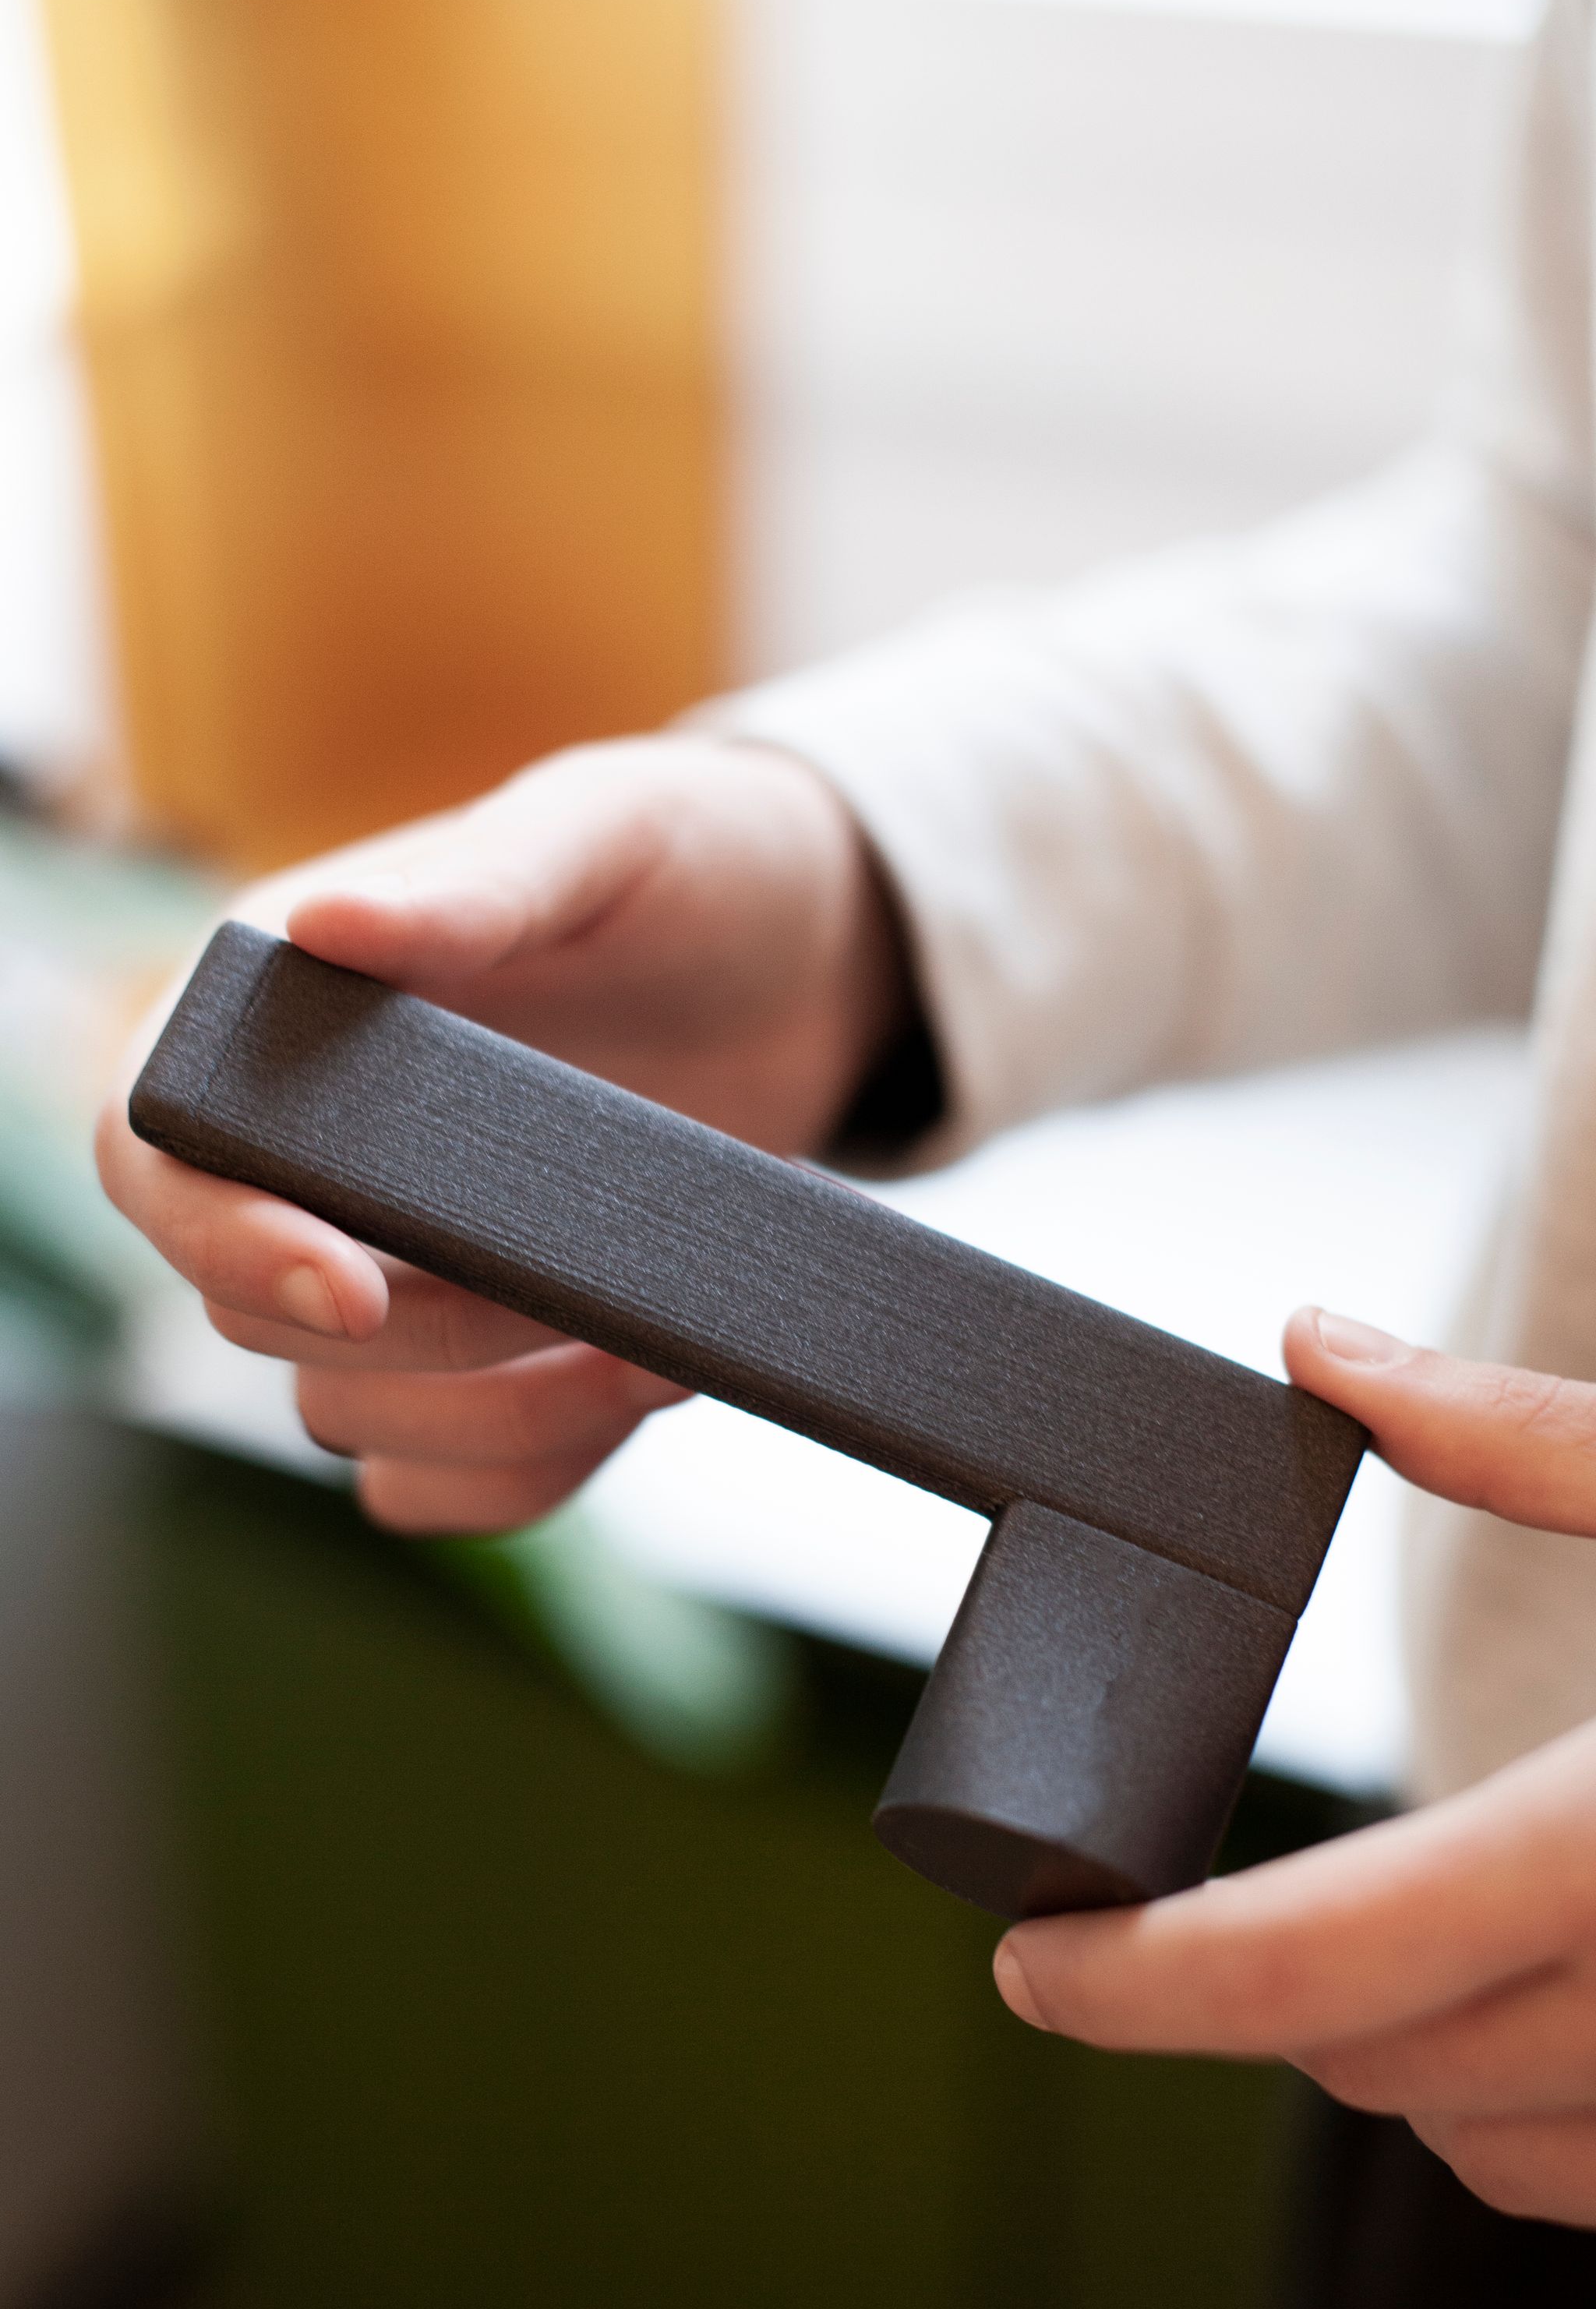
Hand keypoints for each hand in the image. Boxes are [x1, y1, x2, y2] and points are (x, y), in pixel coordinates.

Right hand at [97, 737, 911, 1532]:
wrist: (812, 960)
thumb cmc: (693, 860)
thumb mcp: (608, 834)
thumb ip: (478, 883)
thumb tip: (318, 924)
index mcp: (285, 1014)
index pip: (161, 1156)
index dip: (222, 1237)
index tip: (357, 1287)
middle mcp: (312, 1155)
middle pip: (253, 1313)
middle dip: (420, 1339)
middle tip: (591, 1295)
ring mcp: (398, 1265)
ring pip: (351, 1414)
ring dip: (497, 1415)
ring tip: (658, 1348)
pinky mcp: (489, 1348)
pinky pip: (445, 1474)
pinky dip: (526, 1469)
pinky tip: (643, 1392)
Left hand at [993, 1308, 1595, 2224]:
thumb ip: (1518, 1436)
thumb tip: (1320, 1345)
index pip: (1318, 1962)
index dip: (1138, 1980)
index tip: (1025, 1960)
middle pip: (1370, 2057)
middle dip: (1249, 1989)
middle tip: (1189, 1902)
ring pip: (1468, 2138)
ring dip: (1382, 2046)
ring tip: (1362, 1928)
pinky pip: (1585, 2181)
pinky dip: (1508, 2097)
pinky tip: (1514, 1989)